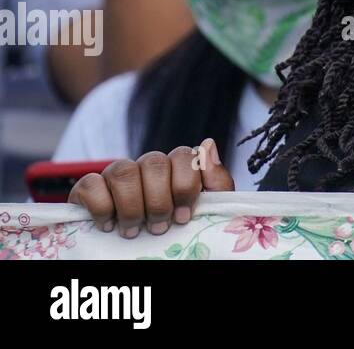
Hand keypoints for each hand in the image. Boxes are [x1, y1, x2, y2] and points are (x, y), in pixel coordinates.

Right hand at [68, 138, 234, 237]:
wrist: (147, 259)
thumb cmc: (177, 232)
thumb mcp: (204, 211)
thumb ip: (215, 181)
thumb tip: (208, 144)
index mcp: (176, 168)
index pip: (183, 155)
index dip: (184, 186)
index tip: (183, 218)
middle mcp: (147, 166)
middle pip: (153, 162)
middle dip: (158, 201)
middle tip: (159, 229)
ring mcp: (116, 175)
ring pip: (122, 170)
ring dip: (131, 205)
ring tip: (134, 231)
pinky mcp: (88, 189)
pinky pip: (90, 183)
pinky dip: (100, 206)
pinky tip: (108, 225)